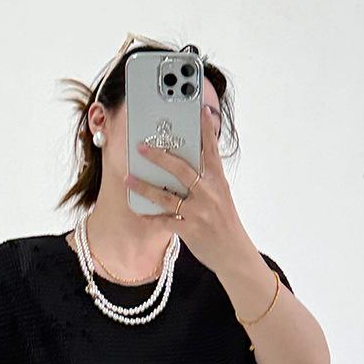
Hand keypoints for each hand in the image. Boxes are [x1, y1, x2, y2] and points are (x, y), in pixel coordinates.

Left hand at [124, 106, 247, 274]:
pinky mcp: (190, 229)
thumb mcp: (221, 196)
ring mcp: (199, 212)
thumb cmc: (225, 222)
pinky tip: (138, 211)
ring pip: (166, 196)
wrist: (234, 254)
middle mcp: (209, 193)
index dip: (206, 129)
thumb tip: (184, 163)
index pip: (211, 150)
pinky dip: (149, 216)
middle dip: (159, 157)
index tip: (200, 109)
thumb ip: (206, 179)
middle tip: (141, 147)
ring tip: (128, 179)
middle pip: (181, 169)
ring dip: (144, 187)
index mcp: (218, 182)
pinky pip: (163, 221)